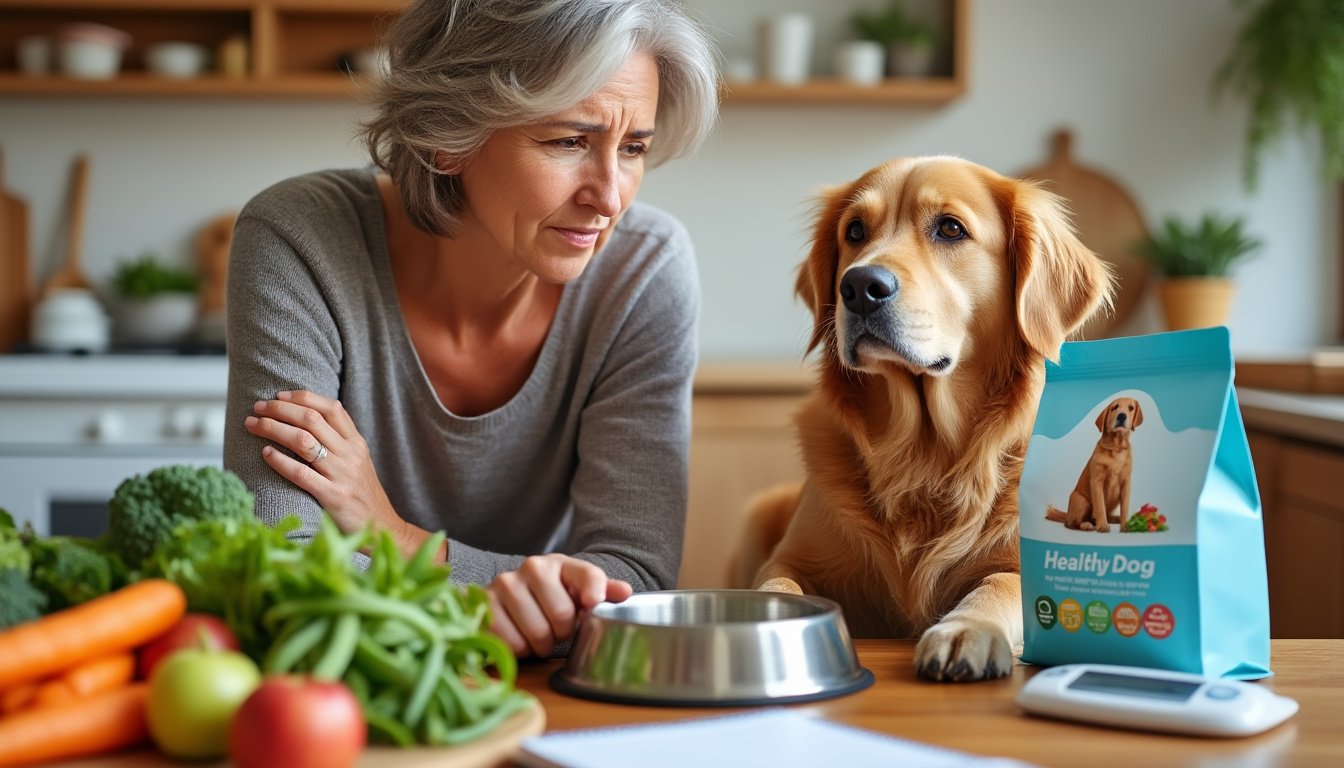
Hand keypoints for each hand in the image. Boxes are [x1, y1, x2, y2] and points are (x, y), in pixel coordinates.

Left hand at [244, 390, 404, 540]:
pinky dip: (280, 461)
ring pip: (303, 441)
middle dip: (280, 409)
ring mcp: (342, 475)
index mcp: (357, 443)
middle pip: (312, 419)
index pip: (331, 408)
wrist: (383, 528)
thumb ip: (339, 443)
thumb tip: (305, 422)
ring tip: (254, 425)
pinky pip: (301, 473)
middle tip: (258, 408)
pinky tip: (265, 454)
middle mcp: (350, 454)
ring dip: (273, 429)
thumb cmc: (362, 495)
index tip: (279, 396)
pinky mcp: (333, 497)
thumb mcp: (358, 462)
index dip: (303, 397)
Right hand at [485, 554, 632, 657]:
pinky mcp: (484, 603)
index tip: (592, 605)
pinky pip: (511, 642)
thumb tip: (625, 593)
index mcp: (562, 564)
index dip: (594, 592)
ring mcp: (505, 583)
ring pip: (537, 633)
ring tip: (536, 634)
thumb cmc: (550, 601)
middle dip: (562, 633)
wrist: (507, 602)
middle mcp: (533, 567)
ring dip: (540, 645)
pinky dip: (518, 649)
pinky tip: (517, 636)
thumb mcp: (577, 594)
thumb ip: (602, 593)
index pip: (587, 575)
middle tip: (555, 631)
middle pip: (562, 615)